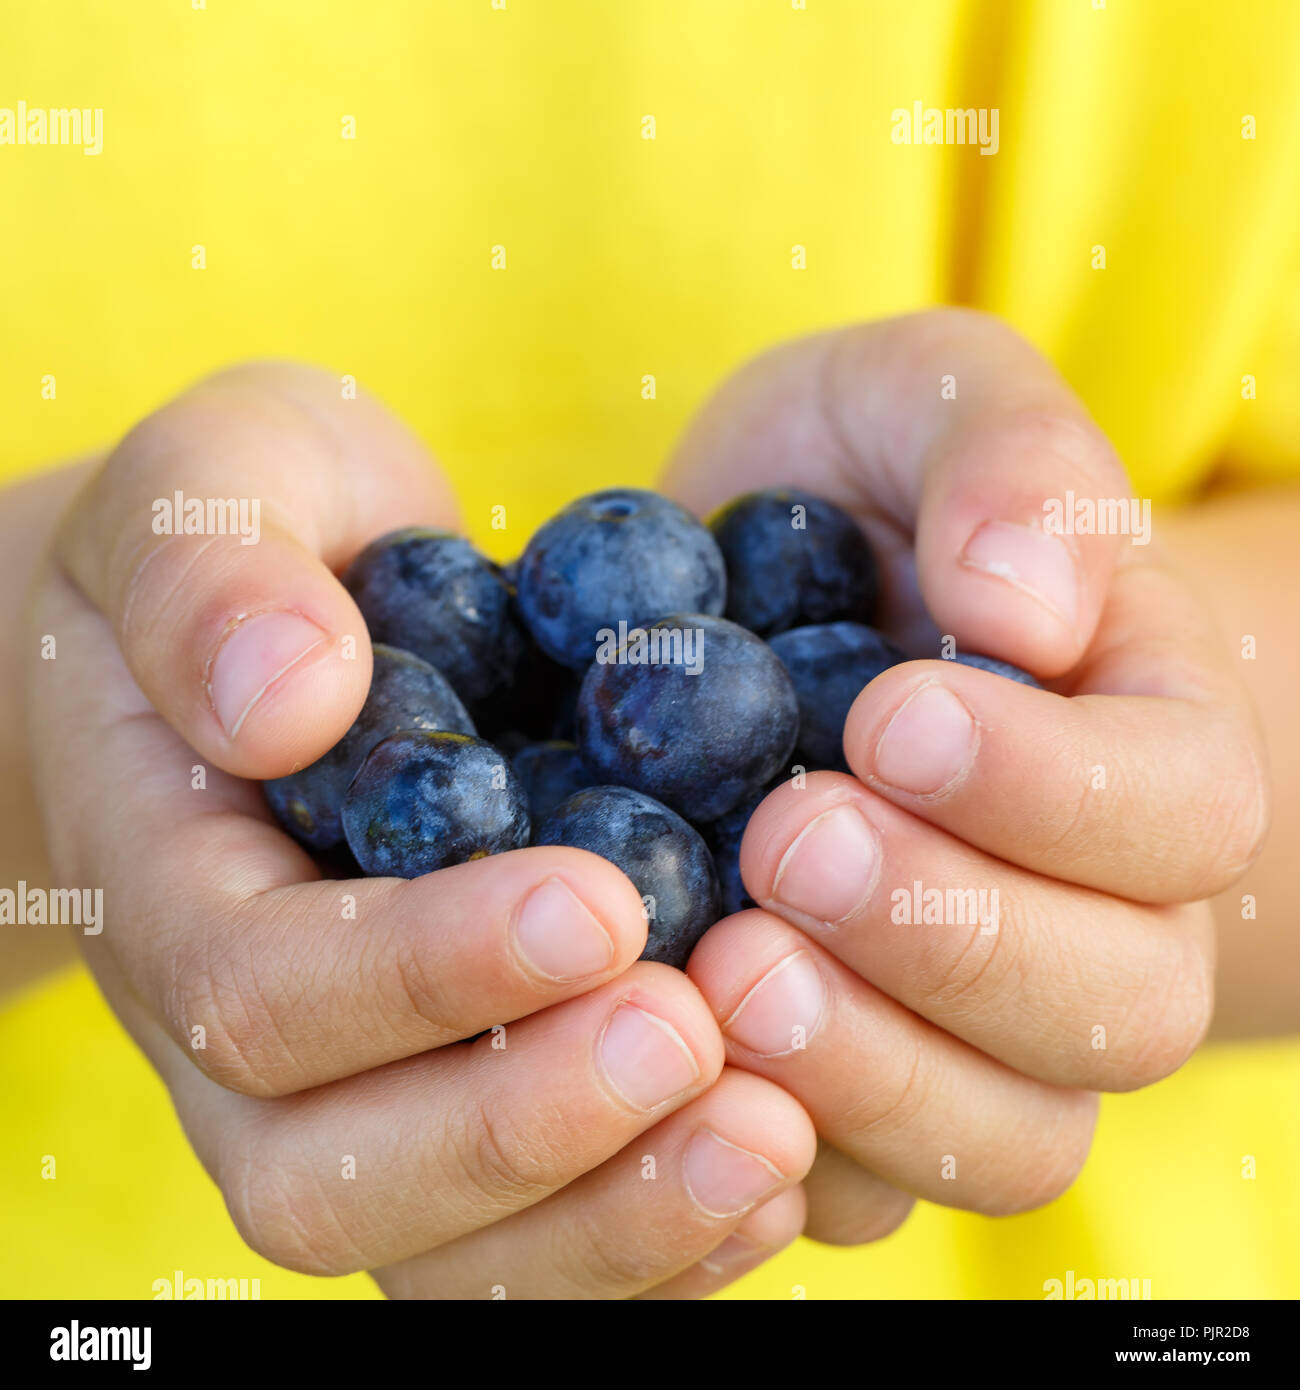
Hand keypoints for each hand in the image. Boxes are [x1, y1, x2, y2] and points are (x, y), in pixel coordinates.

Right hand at [22, 364, 814, 1297]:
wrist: (284, 631)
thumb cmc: (255, 535)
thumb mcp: (216, 489)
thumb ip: (219, 577)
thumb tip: (284, 698)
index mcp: (175, 885)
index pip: (258, 988)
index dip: (420, 971)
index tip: (598, 904)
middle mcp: (251, 1038)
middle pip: (339, 1174)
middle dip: (524, 1124)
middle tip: (696, 1034)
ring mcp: (358, 1093)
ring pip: (446, 1249)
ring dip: (611, 1214)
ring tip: (773, 1135)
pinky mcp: (464, 1105)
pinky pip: (539, 1235)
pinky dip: (655, 1233)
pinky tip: (783, 1165)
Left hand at [663, 309, 1269, 1241]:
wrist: (746, 608)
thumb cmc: (850, 495)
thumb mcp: (916, 406)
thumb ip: (1001, 461)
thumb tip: (1026, 606)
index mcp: (1147, 749)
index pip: (1176, 811)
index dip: (1047, 787)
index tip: (887, 715)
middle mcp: (1098, 916)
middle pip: (1110, 1004)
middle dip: (950, 936)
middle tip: (787, 843)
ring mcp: (983, 1029)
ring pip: (1001, 1135)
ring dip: (870, 1071)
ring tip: (726, 966)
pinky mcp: (860, 1090)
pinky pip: (858, 1184)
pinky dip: (773, 1144)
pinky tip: (672, 1055)